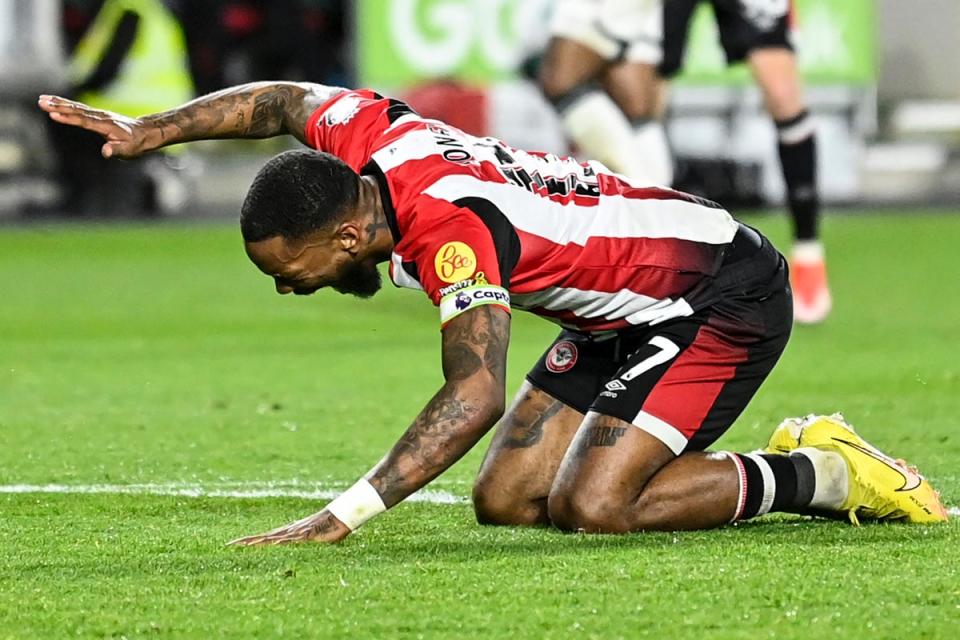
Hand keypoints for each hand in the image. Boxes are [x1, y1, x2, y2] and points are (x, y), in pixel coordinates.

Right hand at [38, 95, 153, 158]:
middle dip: (58, 106)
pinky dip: (67, 104)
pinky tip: (56, 102)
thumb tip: (105, 152)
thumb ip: (115, 150)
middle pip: (76, 111)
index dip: (68, 118)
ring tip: (42, 99)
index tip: (53, 114)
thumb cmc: (136, 144)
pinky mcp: (97, 115)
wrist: (145, 132)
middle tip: (41, 102)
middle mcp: (101, 117)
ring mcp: (99, 114)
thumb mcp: (128, 151)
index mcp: (106, 125)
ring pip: (76, 107)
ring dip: (59, 103)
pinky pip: (79, 109)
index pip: (83, 121)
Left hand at [228, 509, 351, 545]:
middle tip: (229, 545)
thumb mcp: (309, 539)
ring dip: (260, 541)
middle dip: (247, 541)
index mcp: (286, 533)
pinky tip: (274, 543)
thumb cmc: (325, 528)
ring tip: (246, 545)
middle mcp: (288, 531)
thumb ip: (300, 543)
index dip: (249, 541)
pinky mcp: (306, 535)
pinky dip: (283, 540)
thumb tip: (293, 548)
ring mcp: (296, 532)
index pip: (264, 537)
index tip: (233, 544)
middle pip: (264, 537)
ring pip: (274, 537)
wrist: (339, 517)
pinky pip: (292, 539)